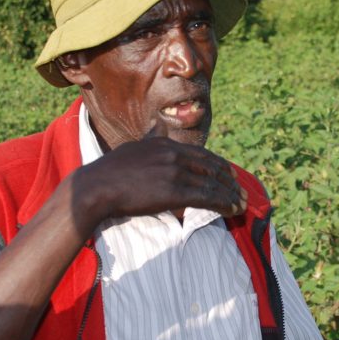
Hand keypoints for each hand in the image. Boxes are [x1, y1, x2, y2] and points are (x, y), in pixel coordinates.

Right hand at [75, 135, 247, 224]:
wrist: (96, 187)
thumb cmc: (109, 173)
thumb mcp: (132, 148)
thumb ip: (148, 141)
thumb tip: (155, 129)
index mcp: (164, 143)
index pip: (200, 153)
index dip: (219, 164)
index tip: (230, 173)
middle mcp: (173, 154)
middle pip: (211, 166)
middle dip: (230, 180)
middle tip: (241, 190)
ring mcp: (175, 171)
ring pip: (212, 183)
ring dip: (231, 195)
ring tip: (242, 204)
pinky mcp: (174, 191)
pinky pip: (207, 197)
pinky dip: (224, 204)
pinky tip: (233, 210)